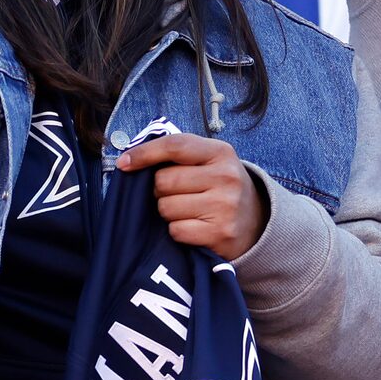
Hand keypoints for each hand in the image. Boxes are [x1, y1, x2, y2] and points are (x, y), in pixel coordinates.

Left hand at [117, 131, 268, 260]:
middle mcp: (226, 177)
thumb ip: (177, 155)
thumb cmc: (219, 187)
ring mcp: (225, 206)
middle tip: (176, 194)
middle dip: (160, 191)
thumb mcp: (208, 162)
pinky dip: (177, 231)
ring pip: (166, 207)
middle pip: (164, 181)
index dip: (144, 153)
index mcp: (220, 152)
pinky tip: (193, 227)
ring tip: (187, 211)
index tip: (125, 163)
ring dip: (168, 212)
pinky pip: (176, 230)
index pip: (175, 145)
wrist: (256, 222)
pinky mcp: (220, 233)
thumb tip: (129, 160)